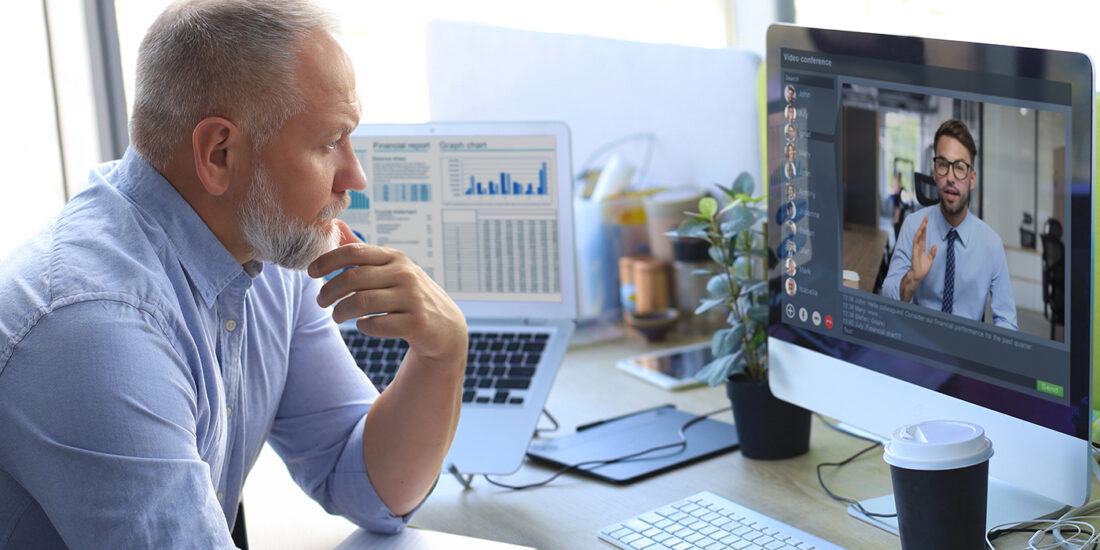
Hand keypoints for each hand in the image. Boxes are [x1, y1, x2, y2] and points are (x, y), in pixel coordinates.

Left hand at [308, 221, 466, 360]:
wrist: (445, 326)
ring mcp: (412, 299)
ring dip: (341, 311)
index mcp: (395, 258)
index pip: (354, 251)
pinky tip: (363, 325)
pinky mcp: (417, 323)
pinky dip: (364, 326)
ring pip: (361, 303)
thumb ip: (363, 251)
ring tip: (336, 316)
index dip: (327, 260)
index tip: (310, 272)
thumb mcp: (392, 269)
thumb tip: (336, 224)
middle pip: (353, 278)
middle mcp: (405, 274)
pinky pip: (377, 325)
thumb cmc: (409, 295)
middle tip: (320, 301)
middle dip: (328, 290)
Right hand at [900, 216, 936, 301]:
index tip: (927, 221)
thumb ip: (932, 253)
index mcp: (922, 248)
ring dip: (921, 229)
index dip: (925, 229)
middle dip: (923, 225)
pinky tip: (920, 231)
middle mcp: (918, 247)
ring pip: (918, 237)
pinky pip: (916, 243)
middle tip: (926, 217)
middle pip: (920, 234)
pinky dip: (918, 237)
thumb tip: (934, 246)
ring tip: (924, 222)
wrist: (918, 276)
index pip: (923, 236)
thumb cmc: (922, 269)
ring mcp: (916, 249)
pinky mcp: (915, 252)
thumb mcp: (930, 260)